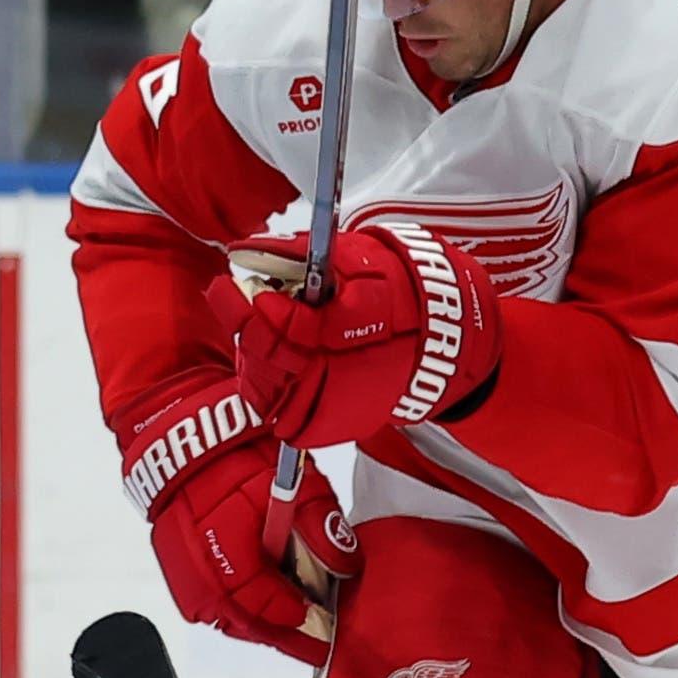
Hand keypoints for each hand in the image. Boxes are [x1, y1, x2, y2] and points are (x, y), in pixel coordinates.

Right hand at [119, 373, 356, 663]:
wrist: (189, 437)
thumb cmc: (240, 455)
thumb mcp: (296, 483)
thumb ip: (322, 528)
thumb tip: (346, 567)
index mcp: (228, 547)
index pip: (263, 602)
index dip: (293, 617)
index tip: (319, 625)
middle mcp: (199, 566)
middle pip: (242, 621)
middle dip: (277, 633)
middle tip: (308, 641)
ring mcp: (182, 570)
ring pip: (222, 617)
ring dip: (254, 624)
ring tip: (283, 624)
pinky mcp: (175, 567)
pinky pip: (204, 603)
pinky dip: (232, 608)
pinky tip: (254, 603)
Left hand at [211, 220, 501, 448]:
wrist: (446, 340)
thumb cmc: (406, 292)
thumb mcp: (361, 259)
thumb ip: (303, 256)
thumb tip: (250, 251)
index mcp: (356, 331)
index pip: (290, 328)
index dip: (257, 307)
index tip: (238, 285)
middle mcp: (346, 376)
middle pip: (272, 362)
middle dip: (245, 328)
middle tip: (231, 296)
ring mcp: (340, 407)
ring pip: (270, 393)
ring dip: (252, 358)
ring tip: (254, 328)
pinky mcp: (334, 426)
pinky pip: (284, 418)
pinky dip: (267, 389)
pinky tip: (267, 362)